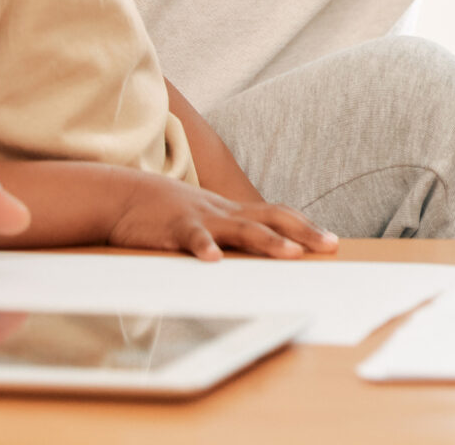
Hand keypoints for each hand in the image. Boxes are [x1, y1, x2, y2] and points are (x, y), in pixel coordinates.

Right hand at [106, 174, 336, 260]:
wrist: (123, 195)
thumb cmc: (166, 211)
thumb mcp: (202, 218)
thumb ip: (228, 231)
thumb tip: (256, 250)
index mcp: (231, 211)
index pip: (277, 214)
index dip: (305, 226)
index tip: (331, 240)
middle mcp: (223, 212)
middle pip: (272, 217)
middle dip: (303, 232)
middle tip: (329, 246)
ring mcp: (201, 218)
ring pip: (240, 228)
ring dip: (267, 241)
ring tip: (290, 254)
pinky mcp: (175, 228)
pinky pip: (192, 238)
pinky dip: (203, 248)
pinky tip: (214, 261)